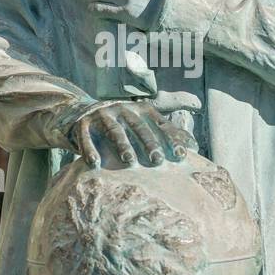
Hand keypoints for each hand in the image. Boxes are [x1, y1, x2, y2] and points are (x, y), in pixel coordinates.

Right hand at [73, 93, 199, 168]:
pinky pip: (86, 138)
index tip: (181, 154)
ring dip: (121, 145)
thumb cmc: (121, 124)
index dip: (171, 138)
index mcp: (140, 109)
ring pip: (114, 131)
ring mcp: (101, 116)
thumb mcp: (142, 121)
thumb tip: (193, 145)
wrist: (81, 114)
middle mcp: (122, 109)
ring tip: (129, 160)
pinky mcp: (82, 125)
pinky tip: (95, 164)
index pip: (159, 123)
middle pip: (138, 127)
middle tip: (157, 160)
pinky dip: (90, 150)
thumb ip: (164, 131)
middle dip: (148, 143)